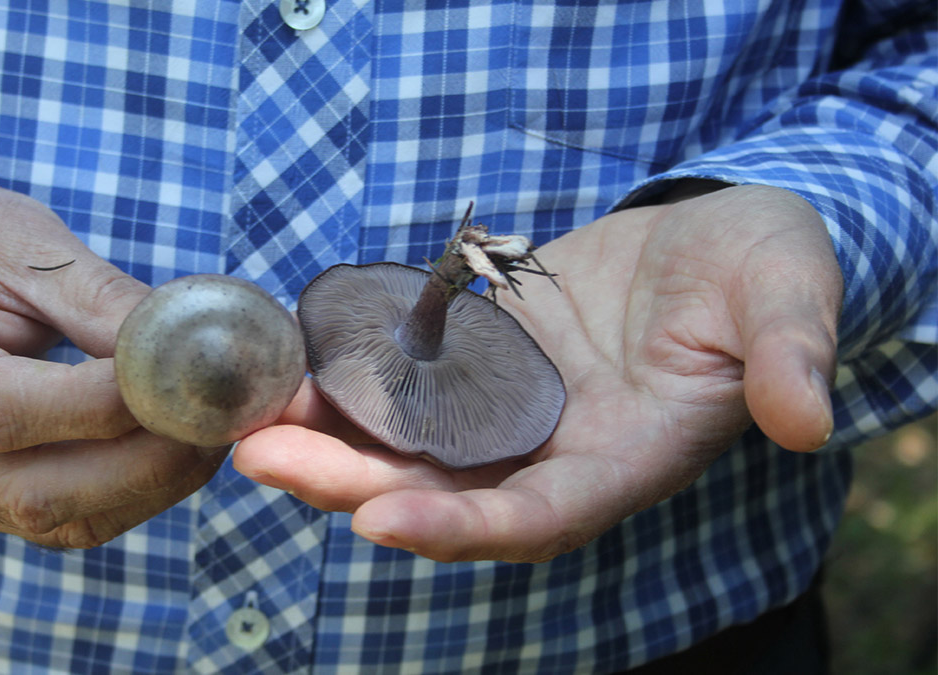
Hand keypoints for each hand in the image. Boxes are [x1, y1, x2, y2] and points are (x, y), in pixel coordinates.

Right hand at [0, 173, 229, 547]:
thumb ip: (103, 302)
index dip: (98, 406)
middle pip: (29, 491)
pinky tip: (172, 452)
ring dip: (146, 486)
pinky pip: (54, 520)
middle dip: (142, 464)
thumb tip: (193, 355)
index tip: (184, 381)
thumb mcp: (26, 244)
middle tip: (218, 421)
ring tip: (209, 433)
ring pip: (51, 518)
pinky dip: (125, 494)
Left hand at [234, 184, 842, 562]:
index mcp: (624, 456)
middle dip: (351, 485)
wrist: (709, 237)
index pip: (539, 516)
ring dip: (325, 441)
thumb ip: (788, 352)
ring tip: (247, 418)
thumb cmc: (759, 268)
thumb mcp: (787, 292)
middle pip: (442, 492)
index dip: (464, 527)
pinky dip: (343, 384)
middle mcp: (551, 449)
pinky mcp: (475, 359)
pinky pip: (400, 385)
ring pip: (405, 446)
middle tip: (260, 459)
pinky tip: (285, 367)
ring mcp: (506, 408)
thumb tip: (806, 416)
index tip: (383, 522)